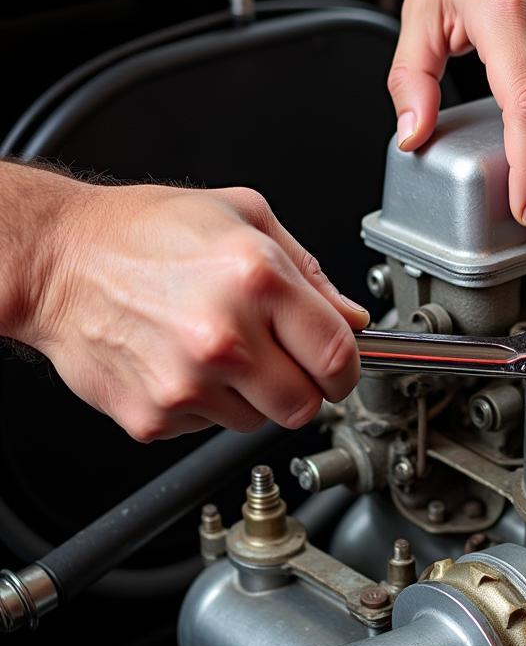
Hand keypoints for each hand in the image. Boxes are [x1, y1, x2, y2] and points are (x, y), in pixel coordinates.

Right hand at [18, 179, 366, 441]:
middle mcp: (224, 337)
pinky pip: (209, 429)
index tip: (339, 368)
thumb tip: (351, 317)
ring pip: (258, 423)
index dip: (347, 369)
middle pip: (305, 406)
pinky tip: (183, 362)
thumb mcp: (243, 217)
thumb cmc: (143, 232)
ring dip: (252, 397)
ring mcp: (187, 384)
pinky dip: (206, 405)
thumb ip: (310, 272)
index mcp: (257, 279)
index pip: (339, 357)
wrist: (55, 260)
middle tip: (281, 361)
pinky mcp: (155, 416)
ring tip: (218, 350)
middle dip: (303, 388)